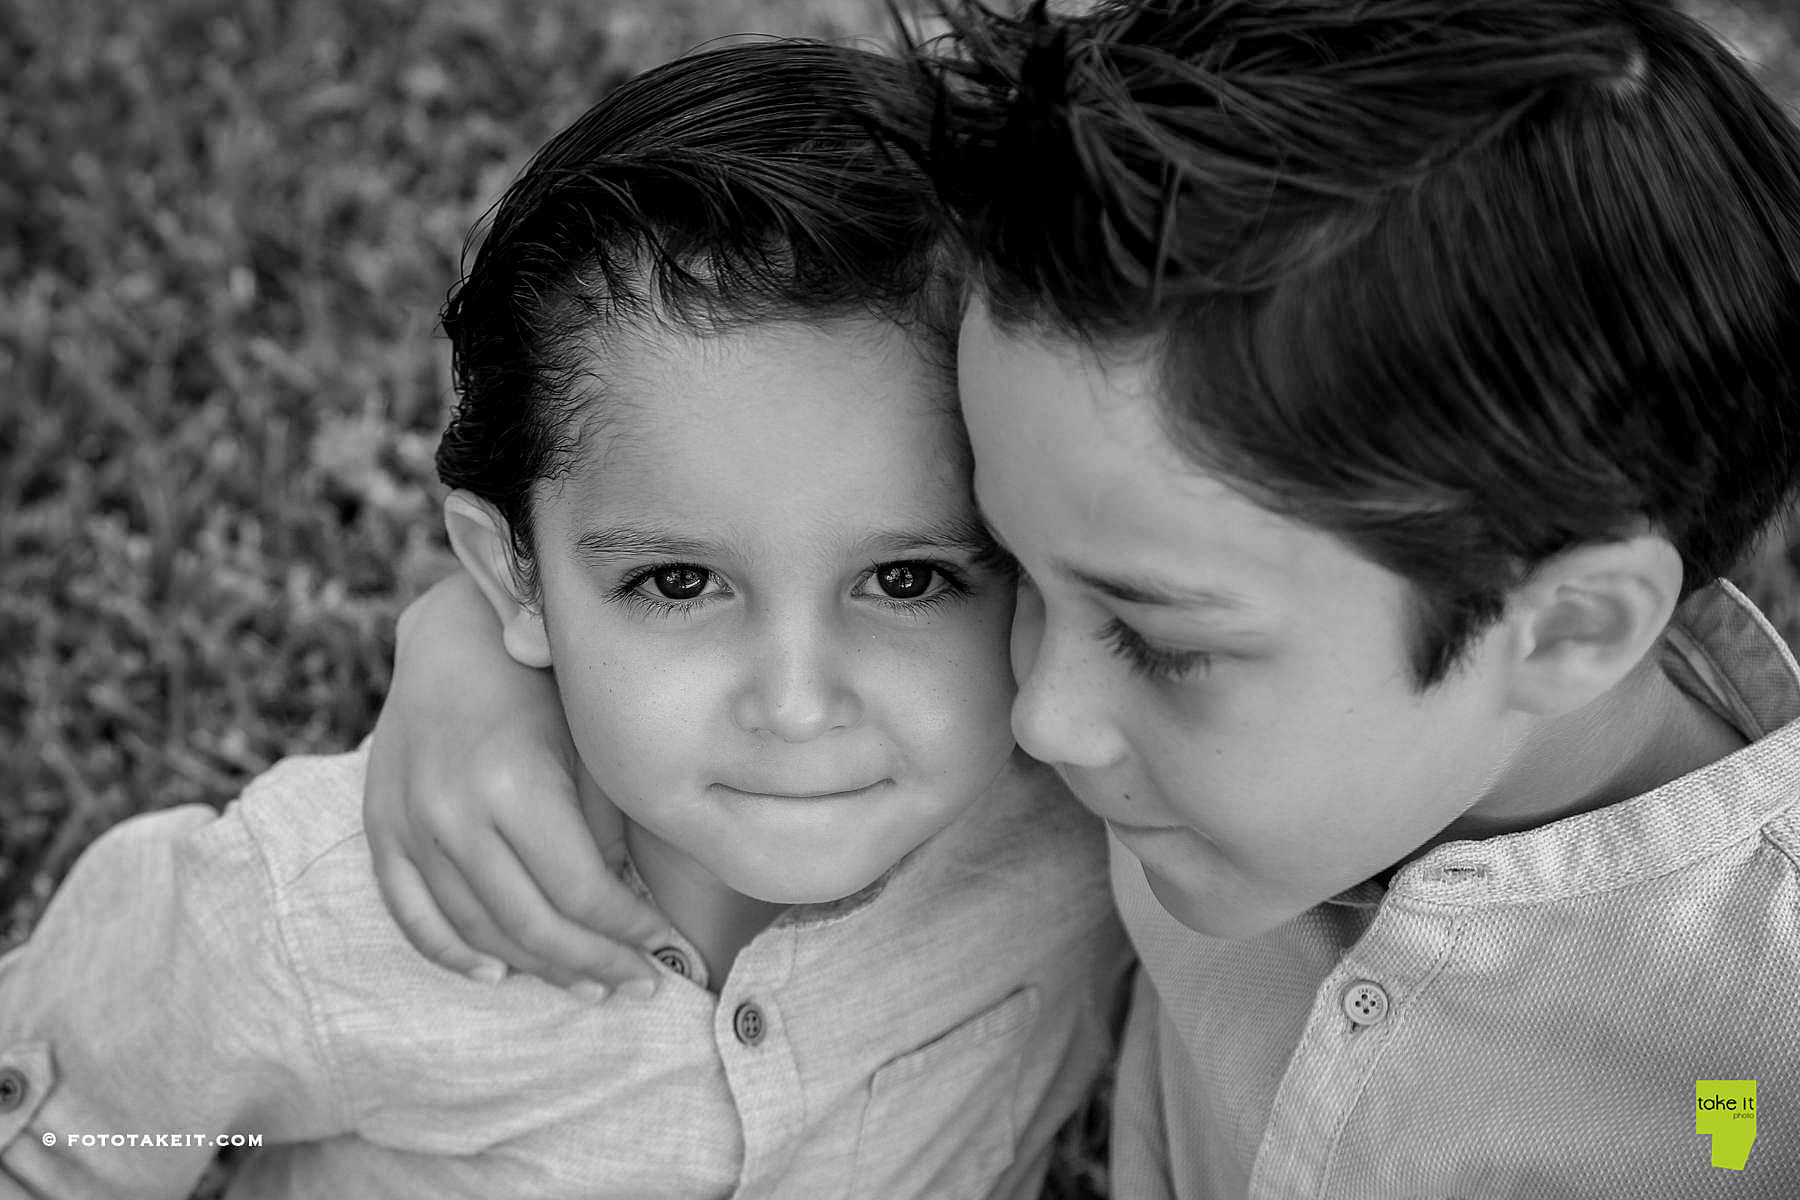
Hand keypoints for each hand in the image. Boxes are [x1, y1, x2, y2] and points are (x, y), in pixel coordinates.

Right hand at [364, 573, 672, 997]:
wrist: (456, 638)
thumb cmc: (543, 689)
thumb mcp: (590, 748)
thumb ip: (601, 832)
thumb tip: (619, 908)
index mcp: (516, 784)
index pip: (581, 891)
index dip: (627, 929)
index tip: (664, 945)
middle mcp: (455, 811)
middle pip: (531, 923)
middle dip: (594, 962)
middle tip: (636, 984)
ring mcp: (410, 824)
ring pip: (476, 929)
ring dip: (536, 967)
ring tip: (585, 983)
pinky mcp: (381, 829)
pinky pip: (411, 914)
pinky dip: (452, 953)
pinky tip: (497, 972)